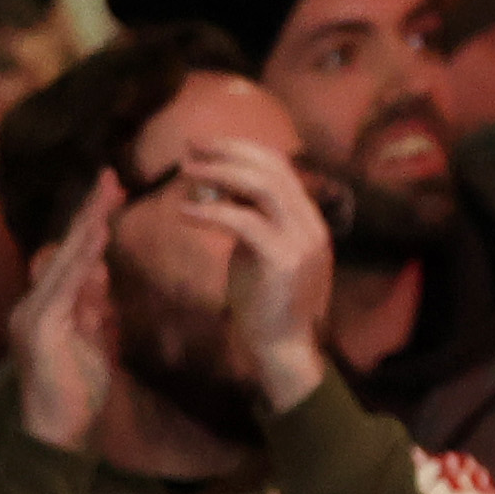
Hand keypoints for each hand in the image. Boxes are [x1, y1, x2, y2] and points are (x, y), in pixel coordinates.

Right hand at [11, 172, 122, 451]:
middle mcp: (34, 302)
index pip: (73, 254)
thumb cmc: (79, 390)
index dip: (92, 222)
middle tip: (112, 176)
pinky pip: (63, 287)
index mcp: (48, 304)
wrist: (59, 433)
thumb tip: (100, 270)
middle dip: (89, 212)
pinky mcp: (38, 329)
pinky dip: (81, 262)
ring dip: (87, 227)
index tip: (113, 191)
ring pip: (64, 260)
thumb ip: (95, 305)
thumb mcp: (95, 338)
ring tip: (107, 196)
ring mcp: (32, 314)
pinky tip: (97, 241)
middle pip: (66, 247)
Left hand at [175, 140, 333, 411]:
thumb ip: (248, 220)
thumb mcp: (257, 252)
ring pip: (264, 187)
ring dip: (220, 173)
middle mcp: (311, 224)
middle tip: (190, 149)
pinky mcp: (282, 260)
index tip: (206, 146)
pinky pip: (243, 222)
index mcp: (309, 219)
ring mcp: (302, 241)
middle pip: (274, 169)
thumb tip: (217, 190)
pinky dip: (210, 212)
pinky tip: (183, 212)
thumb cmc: (264, 302)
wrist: (282, 347)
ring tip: (186, 172)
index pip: (282, 167)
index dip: (242, 149)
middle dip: (229, 152)